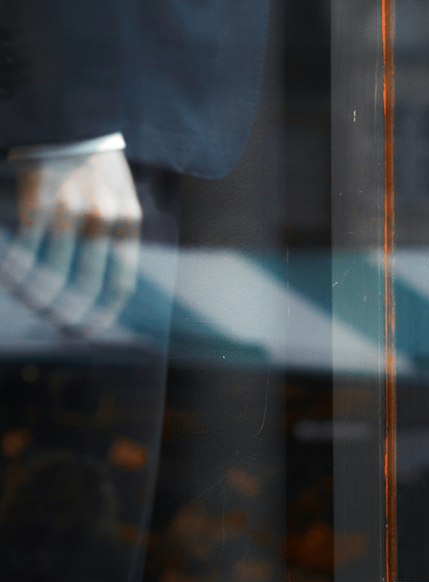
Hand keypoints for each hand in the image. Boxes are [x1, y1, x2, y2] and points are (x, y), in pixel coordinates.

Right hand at [1, 147, 141, 333]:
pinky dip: (18, 271)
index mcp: (128, 220)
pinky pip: (27, 249)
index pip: (119, 284)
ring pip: (53, 274)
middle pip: (86, 287)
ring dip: (38, 297)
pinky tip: (10, 279)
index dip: (103, 315)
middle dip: (69, 315)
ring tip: (30, 304)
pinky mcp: (39, 199)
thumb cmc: (94, 164)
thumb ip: (116, 237)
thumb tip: (102, 292)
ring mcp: (70, 209)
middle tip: (57, 326)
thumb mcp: (120, 198)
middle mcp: (103, 218)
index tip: (88, 331)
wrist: (70, 114)